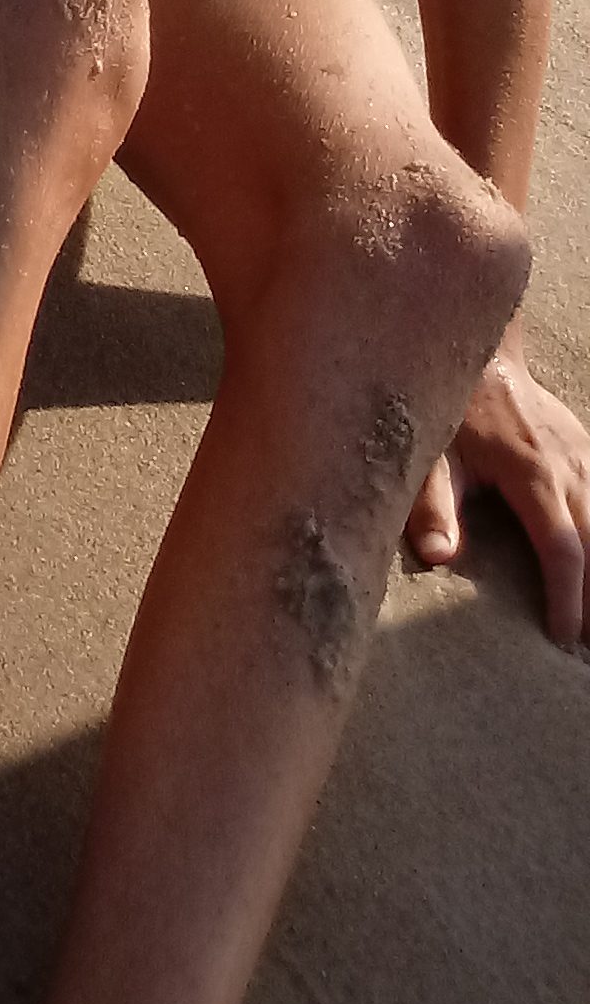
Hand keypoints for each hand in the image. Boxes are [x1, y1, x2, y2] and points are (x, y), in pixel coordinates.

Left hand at [409, 339, 588, 645]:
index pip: (562, 549)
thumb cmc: (449, 409)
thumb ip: (431, 505)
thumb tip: (439, 557)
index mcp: (533, 474)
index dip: (566, 598)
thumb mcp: (429, 455)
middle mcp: (572, 469)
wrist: (479, 355)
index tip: (562, 638)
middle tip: (586, 649)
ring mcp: (588, 460)